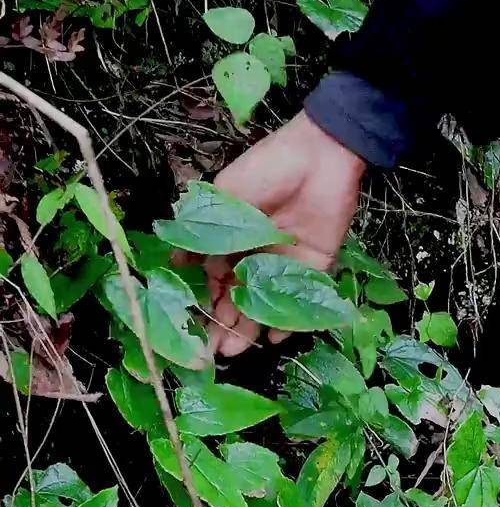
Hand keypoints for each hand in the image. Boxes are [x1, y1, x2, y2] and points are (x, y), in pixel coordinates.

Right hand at [206, 111, 365, 355]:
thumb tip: (173, 261)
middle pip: (239, 299)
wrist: (319, 154)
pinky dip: (291, 322)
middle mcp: (258, 255)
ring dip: (250, 329)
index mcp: (232, 239)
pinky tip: (275, 339)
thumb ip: (202, 232)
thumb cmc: (266, 168)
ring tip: (234, 351)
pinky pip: (301, 300)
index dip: (203, 305)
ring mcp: (286, 263)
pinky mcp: (317, 266)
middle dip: (224, 326)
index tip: (193, 328)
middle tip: (213, 352)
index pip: (214, 281)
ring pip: (265, 305)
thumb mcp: (224, 197)